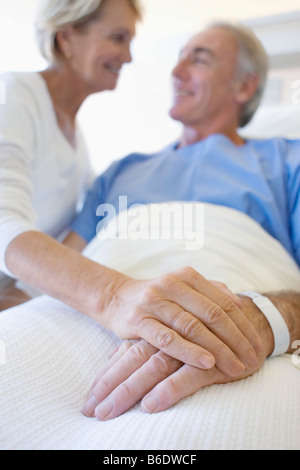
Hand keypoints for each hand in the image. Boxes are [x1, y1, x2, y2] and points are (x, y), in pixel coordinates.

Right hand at [103, 268, 262, 374]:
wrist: (117, 298)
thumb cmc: (158, 297)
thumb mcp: (183, 287)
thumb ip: (211, 291)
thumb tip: (239, 303)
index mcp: (186, 275)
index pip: (223, 302)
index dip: (243, 325)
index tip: (257, 345)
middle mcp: (171, 284)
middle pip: (211, 314)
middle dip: (235, 340)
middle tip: (250, 360)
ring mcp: (153, 301)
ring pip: (191, 326)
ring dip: (216, 348)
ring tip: (234, 366)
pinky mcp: (138, 320)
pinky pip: (167, 338)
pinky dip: (188, 351)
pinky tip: (205, 362)